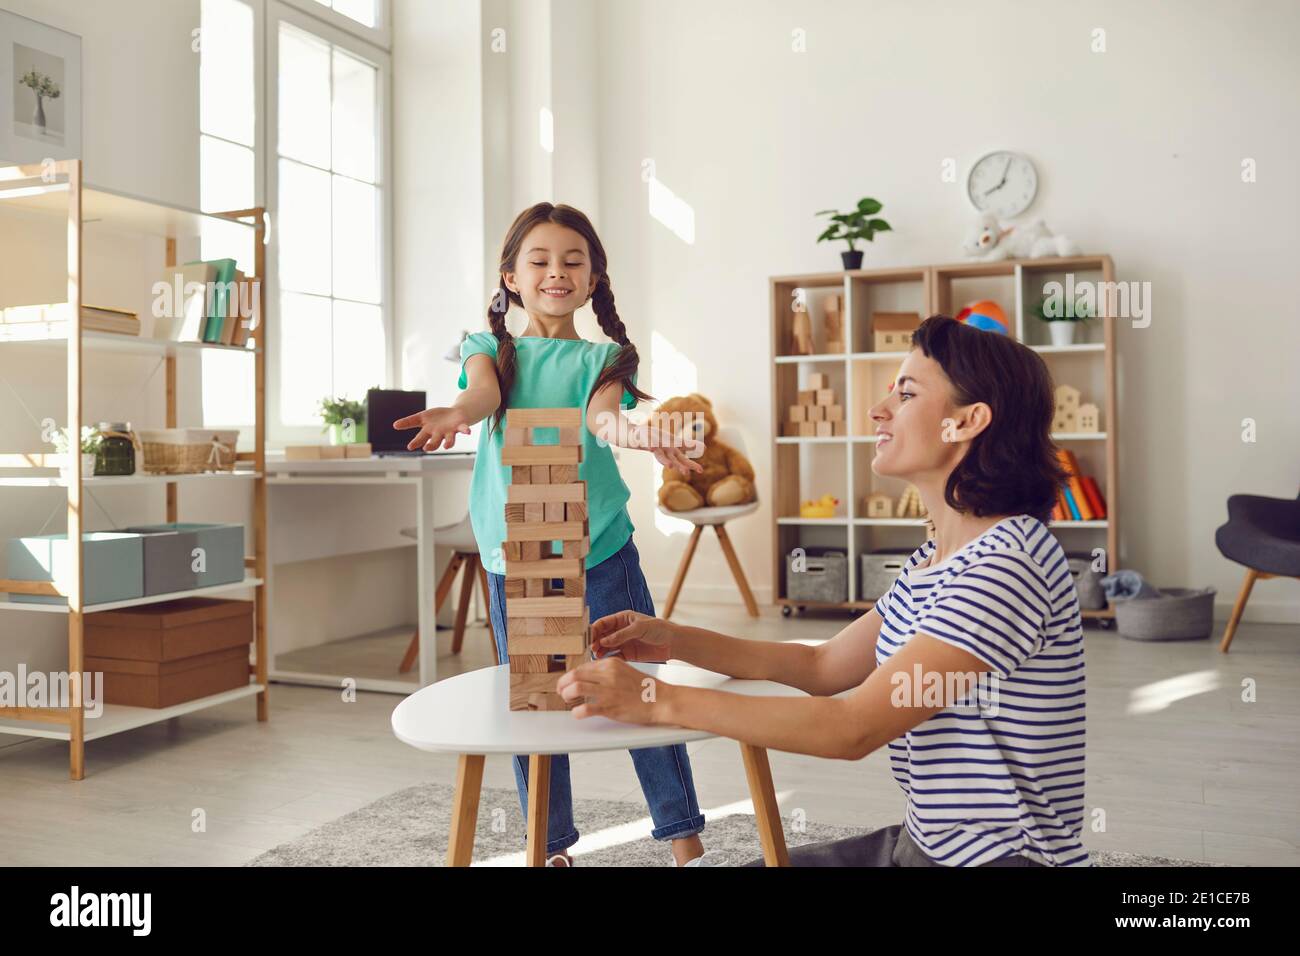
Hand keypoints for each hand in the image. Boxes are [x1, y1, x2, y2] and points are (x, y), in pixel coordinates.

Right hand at [393, 406, 470, 450]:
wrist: (455, 414)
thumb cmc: (437, 418)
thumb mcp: (421, 418)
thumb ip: (409, 422)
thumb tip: (394, 425)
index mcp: (429, 432)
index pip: (421, 438)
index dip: (416, 442)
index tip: (410, 447)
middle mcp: (439, 434)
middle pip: (435, 442)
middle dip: (431, 445)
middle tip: (426, 448)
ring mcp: (450, 431)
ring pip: (449, 440)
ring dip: (448, 443)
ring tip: (447, 446)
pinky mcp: (460, 426)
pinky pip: (463, 429)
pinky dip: (465, 431)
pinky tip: (468, 432)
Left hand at [556, 656, 674, 724]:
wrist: (662, 700)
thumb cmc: (646, 688)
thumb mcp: (625, 671)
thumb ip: (608, 672)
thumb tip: (590, 677)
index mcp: (611, 663)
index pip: (583, 666)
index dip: (571, 675)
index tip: (568, 682)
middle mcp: (607, 675)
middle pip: (575, 675)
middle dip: (563, 684)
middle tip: (562, 691)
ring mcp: (608, 691)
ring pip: (576, 688)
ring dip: (567, 695)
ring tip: (567, 700)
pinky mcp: (610, 707)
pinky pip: (585, 708)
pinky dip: (577, 712)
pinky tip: (578, 714)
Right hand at [590, 609, 674, 661]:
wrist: (672, 643)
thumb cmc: (658, 629)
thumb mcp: (639, 628)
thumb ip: (621, 635)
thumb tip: (603, 641)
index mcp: (622, 619)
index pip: (603, 623)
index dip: (595, 630)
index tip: (589, 638)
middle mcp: (620, 630)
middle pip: (602, 636)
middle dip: (595, 641)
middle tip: (591, 649)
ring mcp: (623, 643)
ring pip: (606, 647)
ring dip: (600, 651)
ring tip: (596, 656)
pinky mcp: (627, 654)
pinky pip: (614, 657)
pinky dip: (608, 659)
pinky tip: (605, 662)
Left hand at [639, 424, 703, 476]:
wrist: (638, 437)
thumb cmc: (658, 440)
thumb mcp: (675, 442)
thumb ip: (688, 445)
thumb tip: (705, 448)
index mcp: (673, 452)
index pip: (685, 459)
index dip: (692, 464)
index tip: (701, 469)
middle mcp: (665, 452)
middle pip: (674, 461)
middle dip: (681, 467)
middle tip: (687, 473)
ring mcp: (656, 448)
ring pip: (661, 457)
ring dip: (665, 461)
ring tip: (670, 466)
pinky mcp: (647, 443)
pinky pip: (648, 443)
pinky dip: (650, 445)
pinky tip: (651, 447)